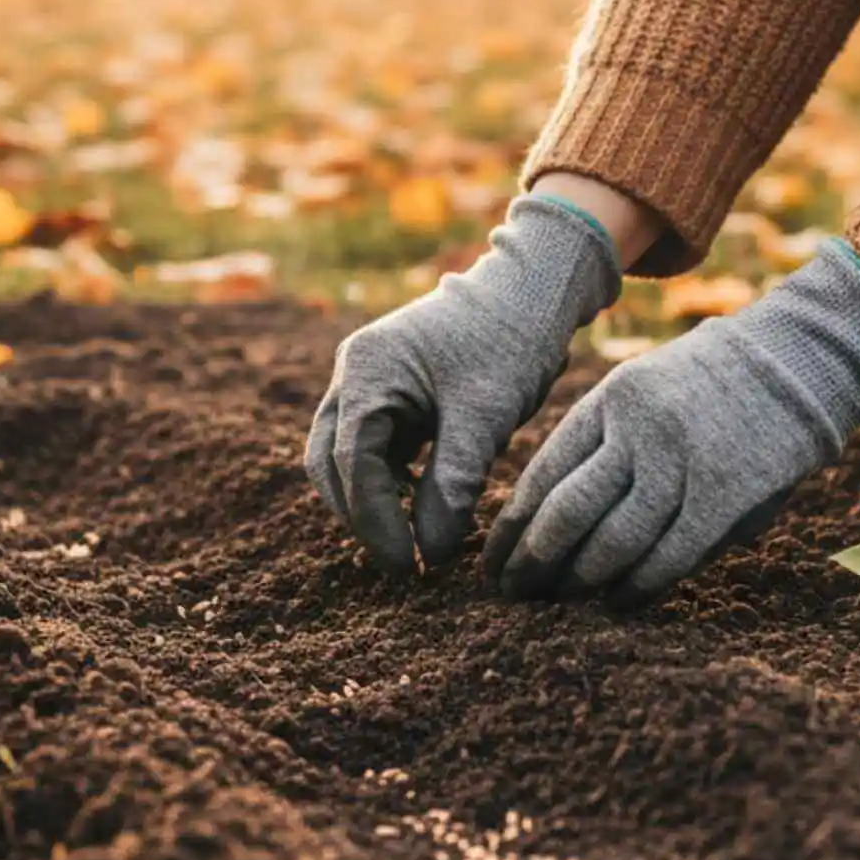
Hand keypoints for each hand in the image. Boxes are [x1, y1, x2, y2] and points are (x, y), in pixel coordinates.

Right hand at [305, 197, 621, 573]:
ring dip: (370, 501)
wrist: (530, 293)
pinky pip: (369, 447)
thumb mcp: (486, 416)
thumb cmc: (510, 342)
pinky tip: (420, 506)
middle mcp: (353, 373)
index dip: (374, 520)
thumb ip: (453, 483)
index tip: (407, 566)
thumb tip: (429, 554)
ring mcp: (364, 380)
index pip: (352, 461)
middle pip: (329, 461)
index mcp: (368, 370)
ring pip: (343, 457)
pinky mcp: (385, 391)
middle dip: (361, 515)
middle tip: (402, 563)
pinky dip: (387, 482)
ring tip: (410, 542)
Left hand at [482, 240, 859, 603]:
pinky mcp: (726, 496)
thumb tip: (549, 522)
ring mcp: (683, 464)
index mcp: (609, 401)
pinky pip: (669, 556)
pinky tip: (619, 602)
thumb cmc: (708, 387)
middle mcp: (638, 432)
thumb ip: (602, 449)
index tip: (493, 562)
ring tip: (561, 601)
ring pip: (614, 540)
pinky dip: (638, 586)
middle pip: (567, 511)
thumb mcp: (642, 393)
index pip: (543, 474)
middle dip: (534, 561)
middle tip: (514, 593)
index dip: (513, 527)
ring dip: (581, 580)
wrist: (796, 363)